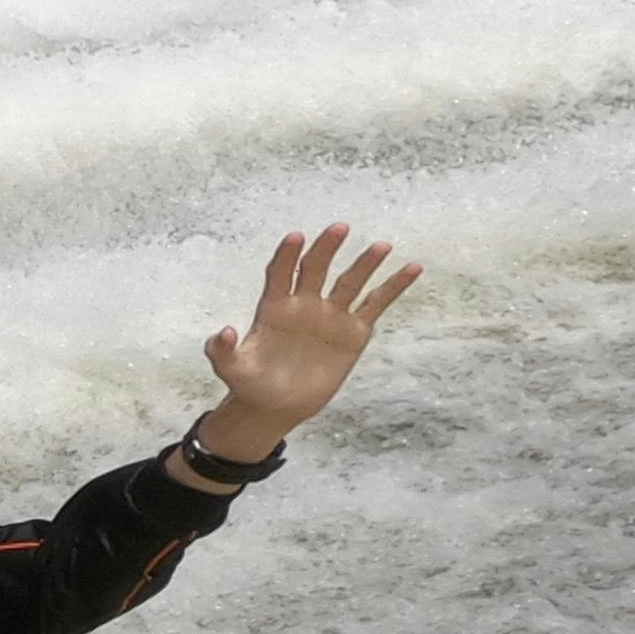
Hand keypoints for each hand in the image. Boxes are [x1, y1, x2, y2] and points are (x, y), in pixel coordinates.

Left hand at [195, 225, 420, 461]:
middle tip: (339, 228)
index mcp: (273, 307)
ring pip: (350, 282)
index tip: (295, 236)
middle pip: (316, 268)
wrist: (278, 405)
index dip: (286, 255)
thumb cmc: (251, 383)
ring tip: (382, 246)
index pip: (280, 273)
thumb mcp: (230, 369)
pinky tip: (412, 268)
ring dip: (365, 263)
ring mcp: (330, 316)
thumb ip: (221, 350)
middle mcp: (303, 304)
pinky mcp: (353, 332)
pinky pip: (376, 304)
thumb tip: (224, 332)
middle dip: (326, 248)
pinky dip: (394, 287)